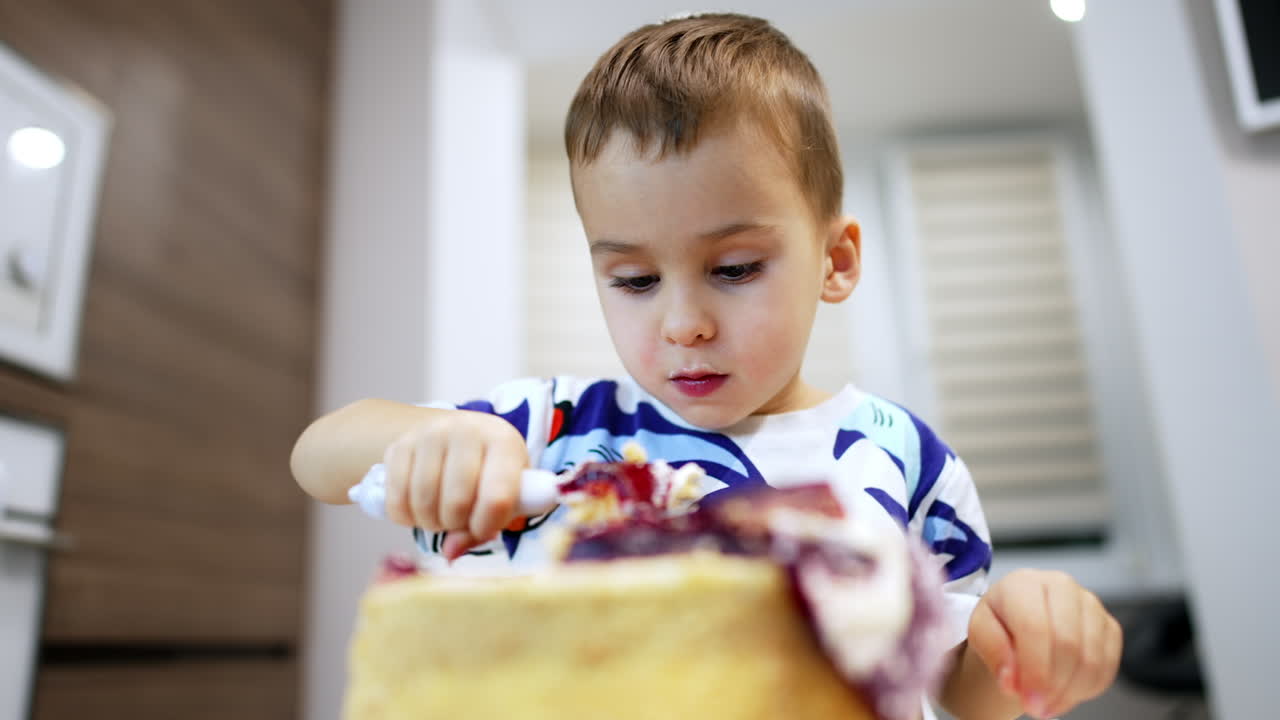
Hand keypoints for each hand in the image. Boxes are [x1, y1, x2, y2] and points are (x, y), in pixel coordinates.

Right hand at [381, 410, 527, 559]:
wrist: (463, 436)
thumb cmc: (490, 471)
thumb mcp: (505, 495)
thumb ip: (485, 528)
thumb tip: (450, 552)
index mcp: (503, 442)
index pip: (496, 497)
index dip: (486, 525)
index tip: (482, 531)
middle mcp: (466, 431)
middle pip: (456, 502)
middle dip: (456, 525)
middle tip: (458, 521)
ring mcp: (429, 434)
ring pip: (423, 501)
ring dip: (430, 522)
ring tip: (439, 516)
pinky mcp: (400, 445)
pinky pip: (396, 498)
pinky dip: (405, 517)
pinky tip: (418, 511)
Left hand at [968, 569, 1121, 718]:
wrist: (1020, 619)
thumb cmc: (1000, 623)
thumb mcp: (980, 632)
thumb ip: (993, 652)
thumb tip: (1011, 681)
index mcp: (1024, 583)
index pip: (1035, 628)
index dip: (1035, 670)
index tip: (1028, 701)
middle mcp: (1062, 586)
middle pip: (1068, 643)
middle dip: (1054, 684)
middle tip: (1037, 708)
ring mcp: (1091, 605)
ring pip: (1092, 658)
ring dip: (1070, 691)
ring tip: (1047, 705)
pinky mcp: (1109, 625)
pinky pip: (1107, 666)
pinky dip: (1087, 688)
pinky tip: (1064, 693)